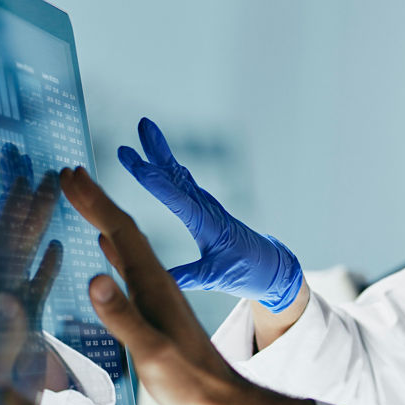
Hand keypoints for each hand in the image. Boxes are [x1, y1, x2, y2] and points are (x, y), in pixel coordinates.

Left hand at [0, 143, 36, 350]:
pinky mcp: (24, 327)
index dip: (13, 218)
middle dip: (26, 208)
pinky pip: (35, 286)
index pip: (3, 253)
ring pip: (24, 260)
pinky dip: (44, 264)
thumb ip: (3, 336)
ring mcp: (10, 313)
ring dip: (36, 226)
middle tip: (43, 175)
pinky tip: (54, 247)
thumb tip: (6, 297)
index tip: (27, 185)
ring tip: (49, 196)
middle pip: (13, 245)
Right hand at [58, 165, 313, 404]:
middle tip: (69, 174)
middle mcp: (156, 281)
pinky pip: (129, 266)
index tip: (72, 175)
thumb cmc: (186, 379)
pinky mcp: (154, 307)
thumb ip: (123, 317)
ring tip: (83, 198)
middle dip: (97, 200)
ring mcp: (155, 293)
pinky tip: (105, 246)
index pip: (122, 232)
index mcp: (153, 285)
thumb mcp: (151, 351)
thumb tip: (96, 277)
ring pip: (125, 244)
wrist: (218, 396)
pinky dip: (113, 248)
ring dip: (103, 218)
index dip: (97, 202)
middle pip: (124, 230)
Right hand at [118, 118, 302, 311]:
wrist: (269, 267)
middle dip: (156, 152)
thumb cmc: (246, 271)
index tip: (135, 162)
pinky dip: (169, 168)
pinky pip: (183, 183)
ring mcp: (205, 206)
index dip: (154, 180)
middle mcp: (206, 208)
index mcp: (207, 224)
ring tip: (146, 129)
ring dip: (161, 153)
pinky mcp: (205, 209)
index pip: (176, 198)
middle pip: (177, 176)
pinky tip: (160, 160)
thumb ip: (188, 276)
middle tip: (142, 126)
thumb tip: (159, 278)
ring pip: (179, 174)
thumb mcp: (216, 277)